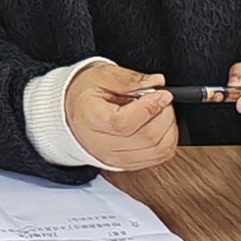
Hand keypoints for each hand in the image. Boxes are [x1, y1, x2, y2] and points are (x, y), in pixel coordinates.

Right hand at [61, 60, 178, 173]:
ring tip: (161, 112)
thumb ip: (130, 79)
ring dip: (169, 129)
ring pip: (157, 151)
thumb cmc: (85, 94)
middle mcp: (102, 145)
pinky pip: (158, 158)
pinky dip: (167, 141)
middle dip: (164, 115)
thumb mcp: (102, 75)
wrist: (72, 113)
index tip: (163, 94)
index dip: (150, 108)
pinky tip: (160, 126)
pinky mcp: (127, 165)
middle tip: (162, 99)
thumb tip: (156, 82)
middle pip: (147, 138)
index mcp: (91, 119)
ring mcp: (115, 158)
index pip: (126, 122)